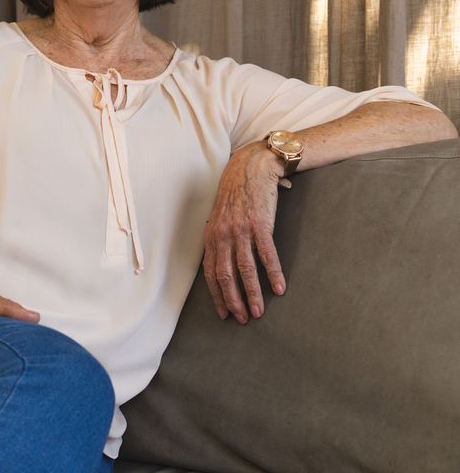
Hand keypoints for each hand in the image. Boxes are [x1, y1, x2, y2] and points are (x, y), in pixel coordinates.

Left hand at [203, 142, 287, 323]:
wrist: (250, 169)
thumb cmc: (235, 196)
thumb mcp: (219, 219)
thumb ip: (219, 241)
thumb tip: (221, 265)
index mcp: (211, 236)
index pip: (210, 273)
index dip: (217, 295)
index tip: (223, 314)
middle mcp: (223, 235)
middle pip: (226, 276)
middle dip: (233, 301)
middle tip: (242, 320)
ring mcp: (241, 231)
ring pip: (245, 270)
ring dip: (252, 294)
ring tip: (258, 312)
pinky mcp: (260, 225)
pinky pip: (267, 255)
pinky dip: (273, 274)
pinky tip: (279, 288)